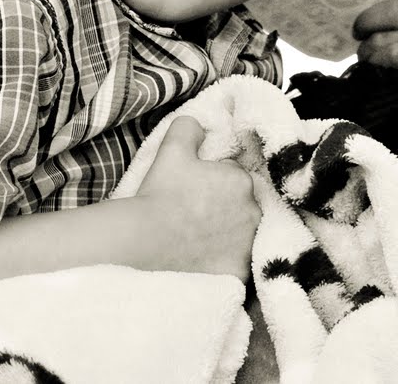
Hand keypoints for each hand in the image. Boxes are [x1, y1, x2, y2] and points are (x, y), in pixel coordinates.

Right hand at [128, 117, 259, 279]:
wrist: (144, 241)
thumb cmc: (159, 194)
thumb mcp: (172, 149)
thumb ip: (190, 128)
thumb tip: (200, 124)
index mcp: (241, 180)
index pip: (235, 180)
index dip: (215, 185)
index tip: (196, 195)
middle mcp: (253, 211)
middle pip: (242, 208)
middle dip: (226, 211)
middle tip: (196, 218)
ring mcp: (248, 245)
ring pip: (242, 236)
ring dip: (228, 237)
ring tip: (199, 241)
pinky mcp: (239, 272)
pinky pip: (237, 265)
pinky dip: (224, 263)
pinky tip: (203, 261)